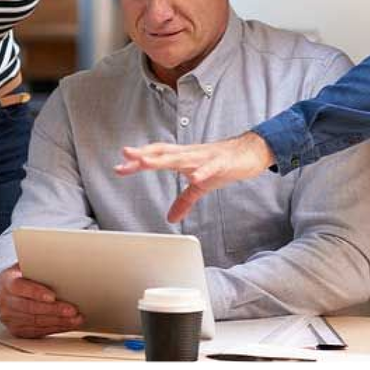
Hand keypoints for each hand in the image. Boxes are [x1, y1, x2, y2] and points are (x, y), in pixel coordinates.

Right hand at [0, 265, 83, 337]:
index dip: (36, 292)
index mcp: (6, 281)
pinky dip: (56, 328)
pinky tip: (68, 325)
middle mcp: (5, 302)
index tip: (53, 296)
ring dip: (59, 321)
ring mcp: (10, 318)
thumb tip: (61, 263)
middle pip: (30, 308)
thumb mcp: (26, 267)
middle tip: (72, 310)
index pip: (20, 287)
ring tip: (76, 319)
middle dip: (53, 310)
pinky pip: (39, 331)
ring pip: (36, 322)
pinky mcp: (18, 330)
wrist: (7, 292)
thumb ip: (38, 267)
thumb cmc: (23, 277)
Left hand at [114, 132, 274, 222]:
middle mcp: (190, 154)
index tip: (119, 168)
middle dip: (145, 155)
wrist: (250, 151)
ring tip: (146, 162)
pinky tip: (195, 177)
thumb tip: (171, 218)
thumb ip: (184, 201)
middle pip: (164, 153)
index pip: (157, 157)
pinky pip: (211, 167)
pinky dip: (203, 171)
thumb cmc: (223, 163)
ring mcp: (206, 157)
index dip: (139, 161)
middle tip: (125, 155)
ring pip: (182, 157)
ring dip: (164, 159)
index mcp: (183, 158)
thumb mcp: (200, 186)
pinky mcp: (222, 162)